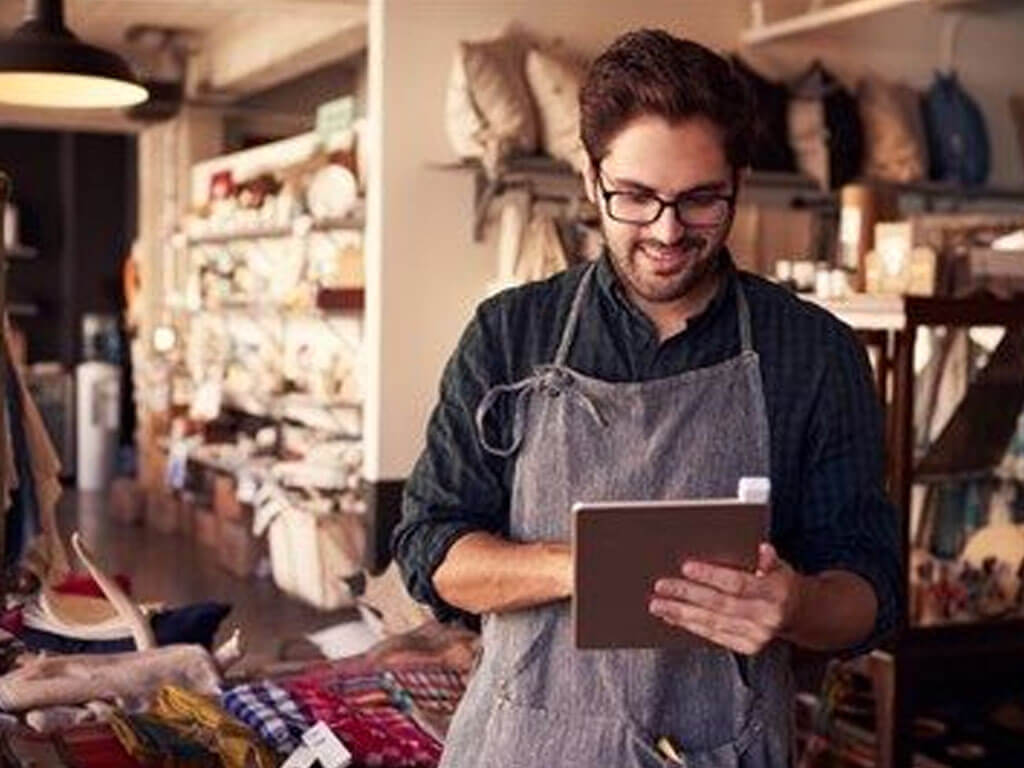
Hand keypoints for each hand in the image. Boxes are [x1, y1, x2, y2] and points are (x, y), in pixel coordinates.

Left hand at [648, 543, 805, 654]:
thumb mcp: (781, 566)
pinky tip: (673, 618)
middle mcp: (766, 617)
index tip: (685, 567)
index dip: (711, 576)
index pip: (737, 583)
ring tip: (659, 604)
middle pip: (719, 605)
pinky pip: (714, 636)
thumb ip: (769, 559)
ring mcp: (757, 635)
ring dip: (682, 614)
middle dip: (687, 595)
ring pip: (713, 623)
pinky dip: (691, 626)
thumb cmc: (781, 584)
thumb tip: (762, 549)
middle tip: (661, 586)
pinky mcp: (748, 647)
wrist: (800, 614)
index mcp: (774, 593)